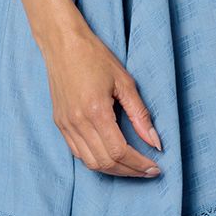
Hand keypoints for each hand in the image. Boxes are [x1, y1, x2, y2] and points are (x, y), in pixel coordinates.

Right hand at [39, 23, 163, 178]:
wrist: (62, 44)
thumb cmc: (95, 57)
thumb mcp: (125, 82)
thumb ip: (140, 115)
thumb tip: (155, 142)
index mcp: (95, 112)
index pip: (120, 152)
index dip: (139, 164)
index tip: (155, 168)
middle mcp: (78, 123)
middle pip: (105, 163)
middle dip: (130, 171)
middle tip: (148, 171)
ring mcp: (66, 125)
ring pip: (90, 163)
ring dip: (114, 170)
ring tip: (133, 167)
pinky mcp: (60, 124)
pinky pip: (78, 153)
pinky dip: (97, 160)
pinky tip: (112, 156)